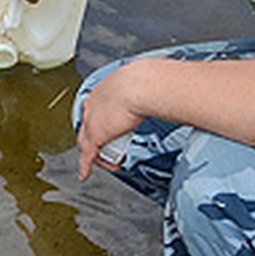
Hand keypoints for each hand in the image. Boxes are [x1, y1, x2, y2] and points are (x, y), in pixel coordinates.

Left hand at [75, 63, 146, 180]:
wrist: (140, 85)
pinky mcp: (95, 135)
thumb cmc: (147, 82)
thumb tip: (169, 95)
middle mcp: (92, 105)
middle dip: (100, 140)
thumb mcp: (144, 85)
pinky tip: (85, 173)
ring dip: (101, 155)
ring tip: (116, 161)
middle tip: (116, 147)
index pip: (95, 109)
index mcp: (103, 91)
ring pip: (88, 143)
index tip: (113, 128)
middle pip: (88, 127)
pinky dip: (86, 165)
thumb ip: (150, 92)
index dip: (102, 121)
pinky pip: (87, 155)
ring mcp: (91, 120)